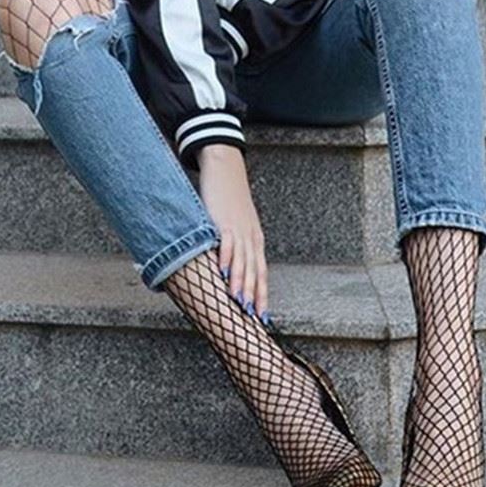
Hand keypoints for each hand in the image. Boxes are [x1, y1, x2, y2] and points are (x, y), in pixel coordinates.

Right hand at [196, 144, 269, 322]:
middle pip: (254, 270)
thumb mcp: (237, 224)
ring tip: (239, 301)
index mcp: (255, 240)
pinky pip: (227, 242)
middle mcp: (251, 237)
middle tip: (252, 317)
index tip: (262, 316)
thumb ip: (235, 245)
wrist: (226, 169)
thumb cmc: (229, 200)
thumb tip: (228, 267)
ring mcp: (239, 229)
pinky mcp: (224, 220)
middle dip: (254, 295)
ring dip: (241, 282)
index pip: (261, 272)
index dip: (262, 294)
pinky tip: (223, 272)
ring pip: (242, 260)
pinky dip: (225, 257)